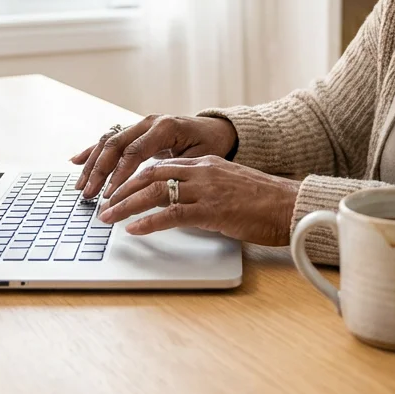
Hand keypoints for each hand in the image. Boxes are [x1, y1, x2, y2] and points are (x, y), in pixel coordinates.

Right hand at [71, 114, 237, 198]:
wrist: (216, 129)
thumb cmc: (210, 144)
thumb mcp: (200, 159)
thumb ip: (176, 170)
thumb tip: (157, 190)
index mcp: (165, 128)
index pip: (134, 152)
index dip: (120, 174)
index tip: (111, 194)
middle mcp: (149, 122)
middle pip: (115, 145)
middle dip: (100, 172)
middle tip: (90, 194)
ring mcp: (140, 125)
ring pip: (108, 141)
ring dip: (92, 164)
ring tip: (82, 187)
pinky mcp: (135, 130)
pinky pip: (109, 139)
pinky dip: (92, 150)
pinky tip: (76, 161)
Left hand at [98, 156, 298, 245]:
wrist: (291, 206)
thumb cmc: (265, 202)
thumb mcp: (230, 186)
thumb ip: (205, 189)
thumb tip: (182, 203)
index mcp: (206, 164)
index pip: (160, 166)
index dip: (133, 178)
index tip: (116, 190)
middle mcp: (203, 171)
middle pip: (150, 175)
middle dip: (122, 190)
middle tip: (103, 204)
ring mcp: (207, 189)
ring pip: (155, 192)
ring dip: (126, 205)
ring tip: (108, 217)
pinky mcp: (212, 210)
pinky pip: (172, 214)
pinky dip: (149, 222)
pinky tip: (134, 229)